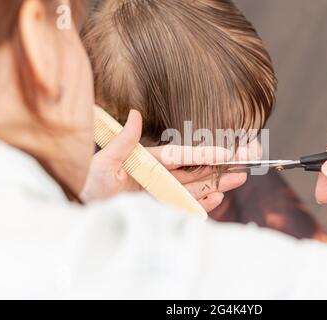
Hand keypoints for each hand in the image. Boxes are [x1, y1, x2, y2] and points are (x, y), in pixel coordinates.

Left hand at [81, 110, 247, 211]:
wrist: (82, 212)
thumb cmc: (88, 186)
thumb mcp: (104, 163)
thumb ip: (124, 142)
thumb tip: (134, 113)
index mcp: (148, 161)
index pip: (181, 156)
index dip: (203, 155)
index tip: (225, 153)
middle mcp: (159, 176)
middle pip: (195, 172)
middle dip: (219, 168)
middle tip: (244, 163)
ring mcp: (161, 194)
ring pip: (195, 187)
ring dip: (217, 184)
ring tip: (238, 179)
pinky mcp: (161, 209)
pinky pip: (185, 206)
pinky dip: (201, 203)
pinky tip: (216, 197)